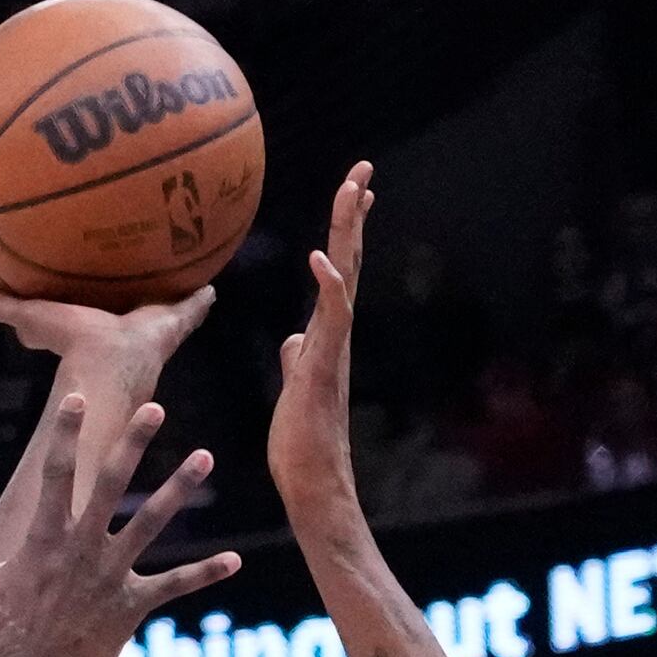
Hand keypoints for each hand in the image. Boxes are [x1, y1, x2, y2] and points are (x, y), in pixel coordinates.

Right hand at [0, 266, 213, 383]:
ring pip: (11, 305)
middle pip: (38, 311)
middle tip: (18, 264)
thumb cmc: (143, 348)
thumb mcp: (170, 319)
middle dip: (30, 292)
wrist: (114, 362)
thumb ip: (188, 306)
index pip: (78, 311)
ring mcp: (39, 326)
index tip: (68, 280)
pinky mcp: (26, 321)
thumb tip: (213, 289)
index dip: (73, 297)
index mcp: (91, 328)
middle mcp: (62, 328)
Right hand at [0, 394, 237, 656]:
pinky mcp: (130, 608)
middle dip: (133, 442)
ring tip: (204, 456)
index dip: (66, 434)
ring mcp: (109, 576)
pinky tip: (234, 561)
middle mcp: (82, 548)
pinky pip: (173, 587)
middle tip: (155, 407)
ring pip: (152, 522)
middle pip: (111, 483)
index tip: (78, 399)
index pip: (57, 473)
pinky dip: (203, 574)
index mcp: (44, 537)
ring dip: (178, 488)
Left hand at [267, 160, 373, 521]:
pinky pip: (329, 320)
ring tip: (354, 191)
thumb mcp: (294, 390)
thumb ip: (297, 361)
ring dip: (348, 235)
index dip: (344, 231)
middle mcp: (336, 338)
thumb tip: (294, 340)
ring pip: (344, 279)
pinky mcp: (323, 370)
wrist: (314, 487)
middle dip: (353, 215)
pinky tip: (322, 259)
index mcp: (326, 338)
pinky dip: (328, 287)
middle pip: (347, 262)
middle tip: (362, 169)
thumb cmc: (302, 447)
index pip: (337, 272)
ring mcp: (333, 351)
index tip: (354, 190)